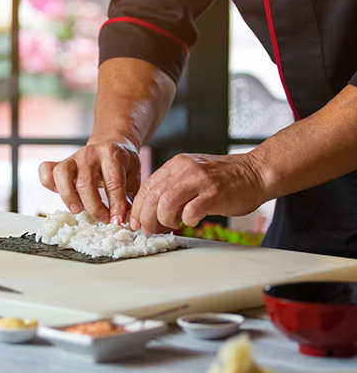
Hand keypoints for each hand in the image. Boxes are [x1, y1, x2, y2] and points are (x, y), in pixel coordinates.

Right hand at [38, 140, 140, 224]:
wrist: (111, 143)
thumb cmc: (122, 162)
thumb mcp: (133, 174)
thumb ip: (130, 195)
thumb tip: (126, 217)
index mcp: (111, 155)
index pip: (113, 183)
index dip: (116, 205)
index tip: (118, 220)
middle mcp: (90, 154)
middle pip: (85, 183)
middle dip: (94, 207)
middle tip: (103, 219)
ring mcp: (73, 157)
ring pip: (62, 175)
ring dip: (68, 196)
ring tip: (78, 210)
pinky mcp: (61, 162)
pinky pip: (46, 170)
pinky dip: (48, 183)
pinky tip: (59, 193)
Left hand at [130, 153, 266, 233]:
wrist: (256, 172)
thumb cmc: (225, 178)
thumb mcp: (193, 172)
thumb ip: (173, 185)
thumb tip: (152, 209)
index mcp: (177, 164)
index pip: (147, 187)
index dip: (138, 208)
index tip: (137, 222)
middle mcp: (185, 169)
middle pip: (153, 197)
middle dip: (146, 218)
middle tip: (148, 230)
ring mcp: (200, 181)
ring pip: (166, 204)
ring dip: (164, 220)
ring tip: (173, 224)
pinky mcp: (214, 194)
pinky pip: (190, 212)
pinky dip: (187, 221)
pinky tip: (192, 220)